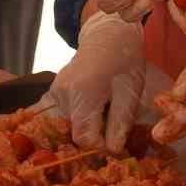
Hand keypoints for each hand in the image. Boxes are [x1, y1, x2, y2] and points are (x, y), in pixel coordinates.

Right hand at [48, 12, 146, 153]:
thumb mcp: (131, 91)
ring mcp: (55, 92)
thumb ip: (120, 122)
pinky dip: (84, 114)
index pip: (83, 138)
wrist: (108, 33)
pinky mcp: (54, 92)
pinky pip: (69, 114)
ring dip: (92, 123)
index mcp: (82, 93)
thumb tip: (112, 152)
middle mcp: (63, 94)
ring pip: (74, 124)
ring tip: (108, 105)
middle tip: (116, 119)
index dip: (101, 145)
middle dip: (98, 133)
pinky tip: (97, 101)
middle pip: (77, 131)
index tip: (117, 141)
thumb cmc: (125, 60)